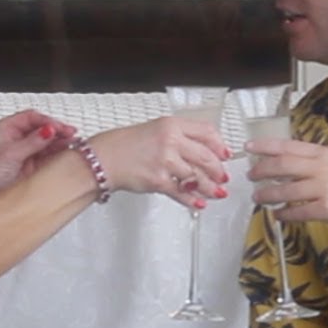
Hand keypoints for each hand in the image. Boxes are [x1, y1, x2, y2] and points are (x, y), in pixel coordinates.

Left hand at [0, 110, 77, 205]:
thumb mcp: (9, 154)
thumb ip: (31, 142)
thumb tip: (49, 130)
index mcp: (6, 129)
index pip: (31, 118)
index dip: (47, 120)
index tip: (59, 127)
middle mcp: (16, 139)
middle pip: (42, 129)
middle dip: (57, 130)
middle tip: (71, 134)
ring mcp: (25, 153)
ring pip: (47, 143)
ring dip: (60, 142)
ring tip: (73, 144)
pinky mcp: (32, 168)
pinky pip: (48, 157)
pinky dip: (59, 155)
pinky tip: (67, 155)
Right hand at [88, 116, 230, 208]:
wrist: (102, 159)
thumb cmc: (125, 145)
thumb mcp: (154, 130)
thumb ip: (178, 137)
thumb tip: (201, 151)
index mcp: (171, 124)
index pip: (206, 131)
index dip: (219, 145)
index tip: (224, 154)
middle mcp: (170, 140)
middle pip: (206, 156)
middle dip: (218, 170)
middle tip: (223, 177)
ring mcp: (165, 161)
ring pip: (197, 177)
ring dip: (209, 188)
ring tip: (215, 193)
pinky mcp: (158, 181)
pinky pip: (182, 192)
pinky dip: (193, 200)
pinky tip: (199, 203)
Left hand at [244, 139, 327, 236]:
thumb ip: (314, 164)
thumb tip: (285, 166)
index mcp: (324, 154)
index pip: (288, 146)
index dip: (266, 146)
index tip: (249, 147)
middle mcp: (322, 168)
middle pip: (282, 165)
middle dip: (261, 171)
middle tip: (250, 176)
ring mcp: (324, 188)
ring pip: (285, 190)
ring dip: (267, 195)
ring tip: (258, 198)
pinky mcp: (326, 209)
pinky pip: (296, 211)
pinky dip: (283, 213)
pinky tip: (277, 215)